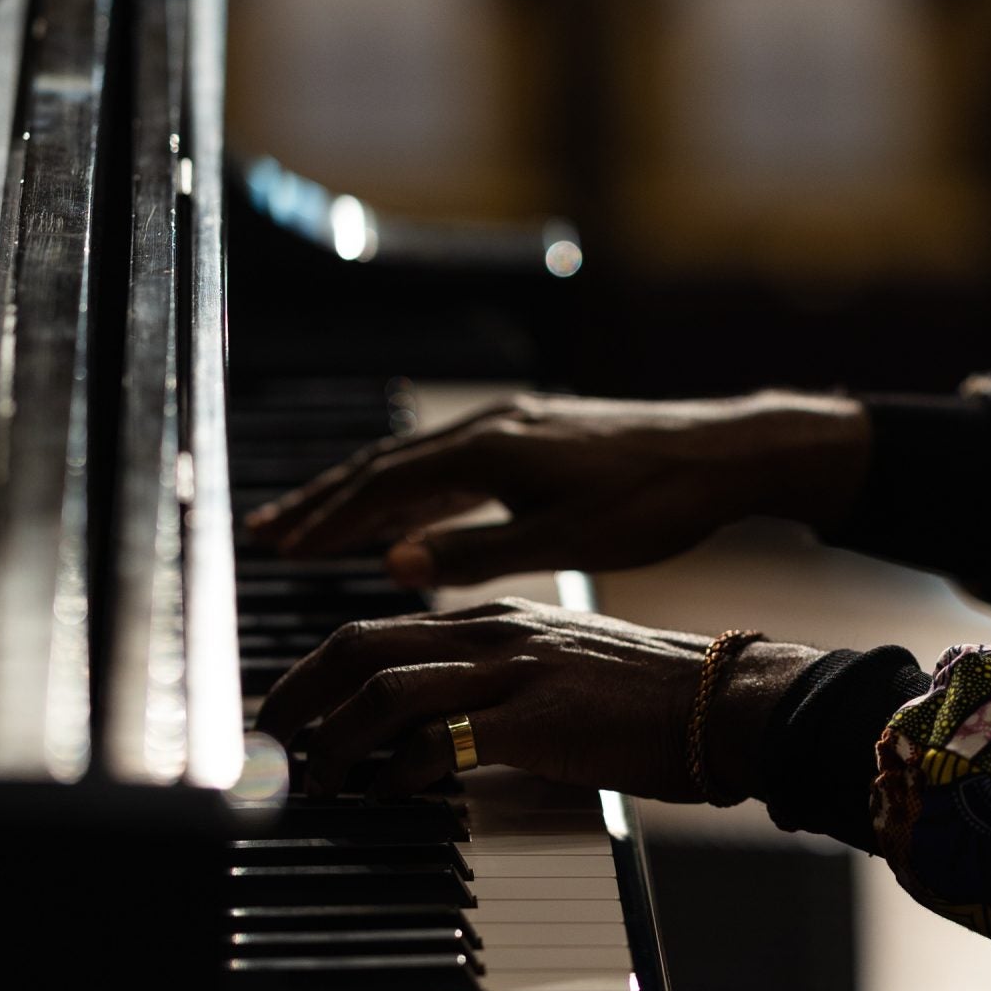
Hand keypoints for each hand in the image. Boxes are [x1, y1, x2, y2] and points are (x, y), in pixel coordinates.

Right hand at [245, 391, 870, 587]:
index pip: (386, 485)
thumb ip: (477, 552)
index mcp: (492, 449)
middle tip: (265, 530)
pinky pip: (449, 462)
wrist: (725, 454)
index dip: (329, 518)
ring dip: (360, 494)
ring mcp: (512, 426)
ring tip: (313, 523)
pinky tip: (400, 517)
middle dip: (322, 501)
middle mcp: (492, 426)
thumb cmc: (656, 501)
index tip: (280, 546)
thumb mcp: (567, 539)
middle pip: (385, 465)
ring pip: (415, 461)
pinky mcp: (533, 435)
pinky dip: (410, 490)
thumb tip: (394, 564)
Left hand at [255, 597, 821, 802]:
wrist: (732, 700)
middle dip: (296, 693)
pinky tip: (386, 795)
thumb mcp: (556, 672)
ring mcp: (512, 668)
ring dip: (333, 739)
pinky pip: (440, 737)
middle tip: (266, 741)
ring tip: (314, 780)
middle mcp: (491, 631)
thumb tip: (428, 733)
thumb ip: (491, 687)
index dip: (315, 670)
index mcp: (492, 617)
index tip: (283, 709)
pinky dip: (397, 769)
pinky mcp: (536, 715)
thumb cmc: (651, 699)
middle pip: (358, 645)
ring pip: (384, 687)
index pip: (376, 629)